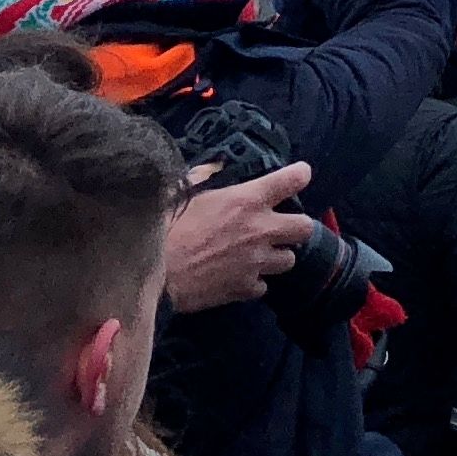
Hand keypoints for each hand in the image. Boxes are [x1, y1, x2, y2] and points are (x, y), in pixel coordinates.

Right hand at [167, 160, 315, 309]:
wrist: (151, 274)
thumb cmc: (163, 229)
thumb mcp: (182, 192)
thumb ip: (203, 177)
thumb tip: (212, 167)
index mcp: (247, 200)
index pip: (293, 180)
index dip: (298, 176)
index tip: (296, 178)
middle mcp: (260, 229)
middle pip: (305, 227)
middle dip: (294, 227)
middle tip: (277, 227)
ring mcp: (256, 262)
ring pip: (289, 260)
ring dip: (275, 256)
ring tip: (256, 254)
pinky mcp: (245, 288)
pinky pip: (263, 286)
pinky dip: (254, 282)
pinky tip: (237, 277)